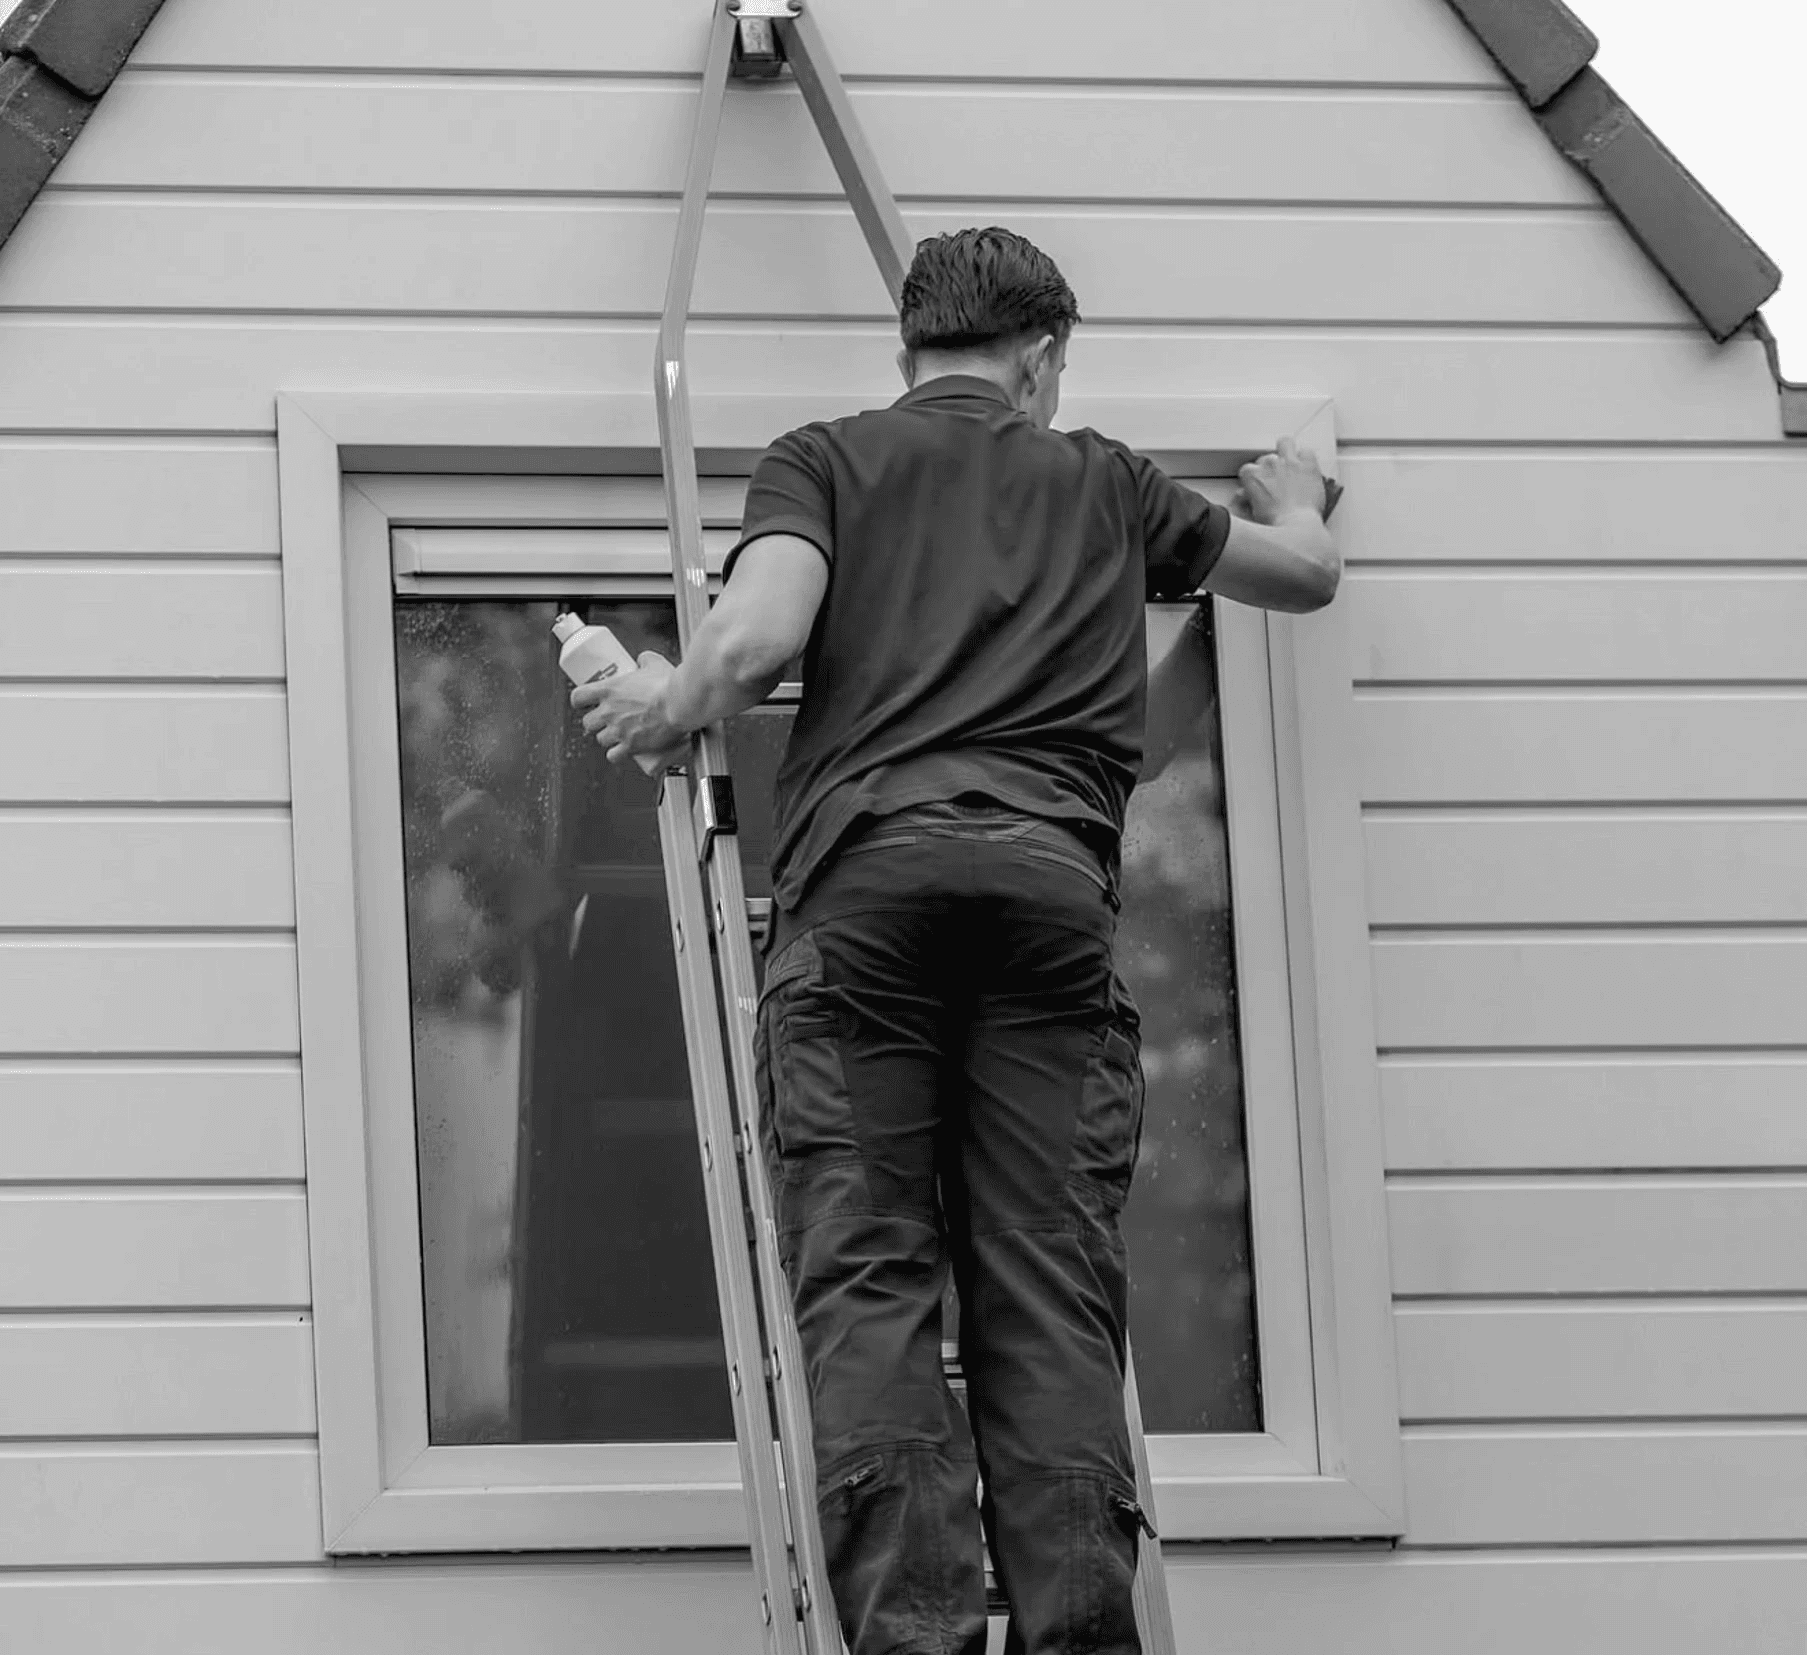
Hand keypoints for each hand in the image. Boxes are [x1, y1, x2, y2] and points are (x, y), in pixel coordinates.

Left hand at [571, 651, 687, 768]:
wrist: (680, 704)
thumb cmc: (668, 685)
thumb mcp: (653, 663)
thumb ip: (643, 660)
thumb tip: (643, 660)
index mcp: (609, 690)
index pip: (578, 697)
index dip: (580, 701)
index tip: (585, 703)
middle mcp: (609, 711)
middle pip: (588, 722)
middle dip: (596, 722)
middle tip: (607, 719)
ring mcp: (618, 730)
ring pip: (600, 739)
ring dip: (608, 737)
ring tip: (619, 734)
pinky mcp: (630, 746)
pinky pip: (613, 756)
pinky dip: (617, 754)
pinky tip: (623, 750)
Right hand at [1235, 437, 1328, 525]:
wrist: (1297, 528)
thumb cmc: (1275, 525)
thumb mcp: (1251, 514)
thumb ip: (1244, 500)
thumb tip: (1243, 496)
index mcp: (1252, 475)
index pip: (1248, 470)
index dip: (1254, 478)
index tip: (1259, 485)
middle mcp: (1270, 464)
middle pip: (1267, 458)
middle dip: (1271, 468)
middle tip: (1276, 481)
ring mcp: (1290, 462)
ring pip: (1285, 443)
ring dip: (1286, 452)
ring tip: (1290, 464)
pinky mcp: (1309, 464)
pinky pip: (1307, 451)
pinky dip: (1306, 458)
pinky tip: (1306, 467)